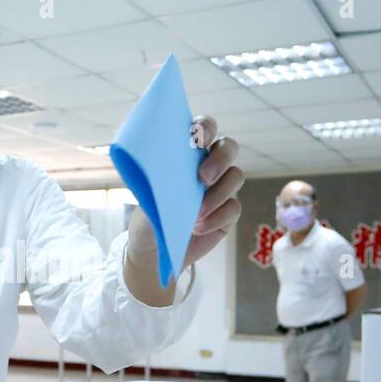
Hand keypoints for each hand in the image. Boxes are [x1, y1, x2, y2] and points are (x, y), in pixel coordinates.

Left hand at [128, 114, 243, 269]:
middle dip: (220, 158)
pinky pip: (234, 208)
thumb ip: (156, 189)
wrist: (154, 254)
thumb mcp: (145, 204)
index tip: (197, 139)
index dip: (205, 127)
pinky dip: (217, 217)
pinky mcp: (227, 212)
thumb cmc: (147, 221)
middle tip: (203, 178)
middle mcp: (207, 166)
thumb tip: (165, 179)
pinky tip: (197, 228)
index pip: (203, 128)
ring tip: (195, 214)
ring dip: (218, 194)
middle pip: (229, 147)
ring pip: (236, 176)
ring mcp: (220, 189)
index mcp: (186, 155)